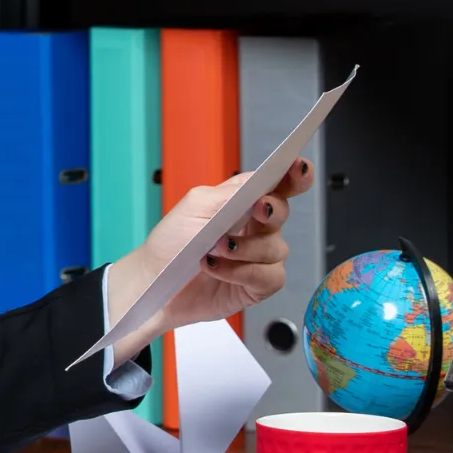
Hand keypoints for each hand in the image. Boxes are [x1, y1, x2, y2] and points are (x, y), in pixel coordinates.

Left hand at [103, 158, 314, 363]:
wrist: (153, 284)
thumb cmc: (170, 244)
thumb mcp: (196, 206)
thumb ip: (231, 193)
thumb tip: (262, 179)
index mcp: (242, 203)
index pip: (277, 185)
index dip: (294, 175)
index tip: (299, 166)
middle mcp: (254, 229)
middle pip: (282, 213)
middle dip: (272, 210)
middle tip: (258, 210)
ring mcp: (257, 258)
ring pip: (276, 248)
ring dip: (245, 248)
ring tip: (213, 250)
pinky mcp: (255, 286)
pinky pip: (270, 277)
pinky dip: (242, 272)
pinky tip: (217, 269)